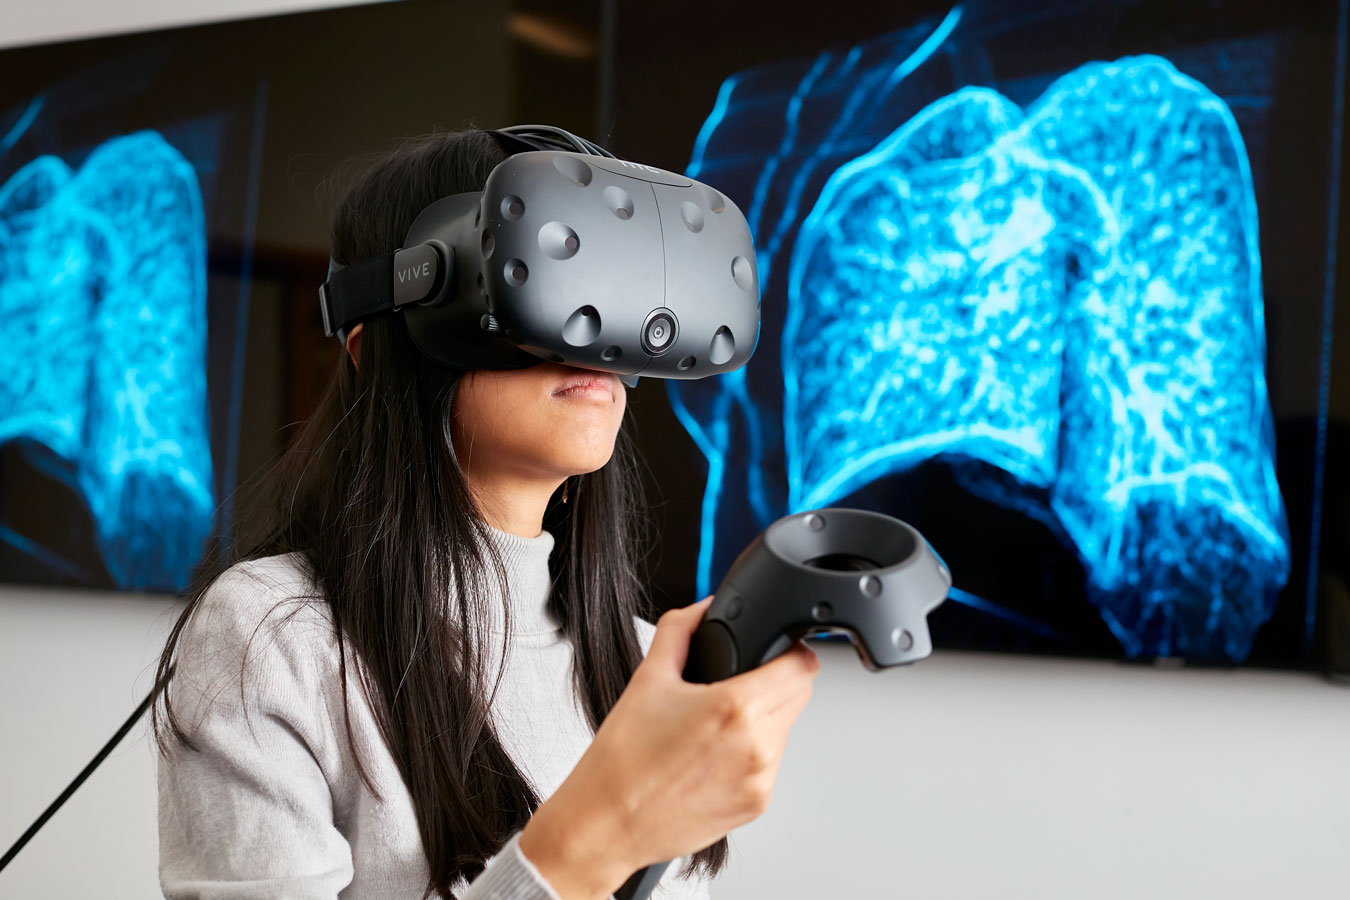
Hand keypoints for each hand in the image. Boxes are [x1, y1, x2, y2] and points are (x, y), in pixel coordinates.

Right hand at [519, 596, 820, 898]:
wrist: (606, 823)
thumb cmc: (622, 761)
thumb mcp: (648, 678)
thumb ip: (681, 630)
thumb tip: (702, 608)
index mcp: (736, 708)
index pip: (802, 666)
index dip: (792, 650)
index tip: (777, 650)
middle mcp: (757, 747)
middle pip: (799, 696)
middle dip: (776, 682)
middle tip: (735, 685)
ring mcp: (761, 780)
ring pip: (785, 730)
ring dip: (765, 719)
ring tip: (716, 725)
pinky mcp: (756, 805)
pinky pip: (770, 765)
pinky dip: (751, 753)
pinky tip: (713, 755)